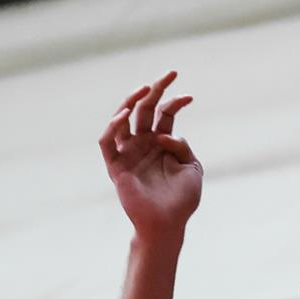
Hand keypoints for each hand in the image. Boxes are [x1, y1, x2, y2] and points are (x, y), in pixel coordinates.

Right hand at [100, 70, 199, 235]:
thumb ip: (182, 147)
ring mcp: (128, 153)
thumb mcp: (192, 169)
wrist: (168, 225)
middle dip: (155, 90)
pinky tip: (126, 115)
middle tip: (168, 73)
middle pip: (144, 110)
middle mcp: (143, 144)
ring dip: (131, 101)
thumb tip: (165, 134)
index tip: (189, 96)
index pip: (165, 114)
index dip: (175, 102)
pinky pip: (107, 142)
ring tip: (144, 88)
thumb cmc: (182, 200)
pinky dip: (113, 126)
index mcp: (162, 143)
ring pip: (122, 120)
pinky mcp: (116, 166)